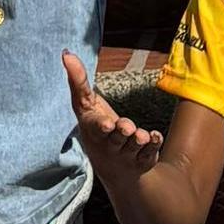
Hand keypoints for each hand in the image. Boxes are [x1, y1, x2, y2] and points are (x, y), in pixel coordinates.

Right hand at [63, 49, 166, 175]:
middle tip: (127, 128)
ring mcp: (126, 153)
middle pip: (117, 138)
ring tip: (142, 135)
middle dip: (122, 132)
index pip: (96, 127)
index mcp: (94, 130)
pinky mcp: (143, 158)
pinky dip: (154, 144)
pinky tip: (155, 136)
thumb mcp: (86, 106)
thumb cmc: (98, 128)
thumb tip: (67, 53)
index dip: (102, 126)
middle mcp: (110, 144)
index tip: (107, 124)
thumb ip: (78, 81)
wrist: (115, 169)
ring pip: (133, 146)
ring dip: (139, 139)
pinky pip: (149, 152)